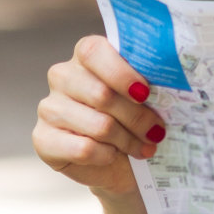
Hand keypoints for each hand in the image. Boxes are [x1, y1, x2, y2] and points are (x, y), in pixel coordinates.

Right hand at [33, 35, 167, 196]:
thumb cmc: (133, 119)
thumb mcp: (144, 95)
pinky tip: (113, 154)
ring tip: (142, 147)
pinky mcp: (42, 139)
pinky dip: (106, 155)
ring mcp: (49, 107)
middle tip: (156, 131)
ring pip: (97, 125)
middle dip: (136, 117)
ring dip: (127, 140)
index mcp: (86, 54)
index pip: (94, 51)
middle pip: (101, 94)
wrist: (120, 161)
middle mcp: (62, 76)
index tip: (145, 93)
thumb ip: (148, 80)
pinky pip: (82, 149)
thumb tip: (170, 78)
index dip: (121, 73)